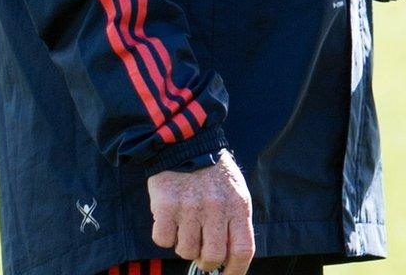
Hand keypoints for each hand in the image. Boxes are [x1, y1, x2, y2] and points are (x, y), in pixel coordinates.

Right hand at [147, 151, 254, 273]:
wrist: (185, 143)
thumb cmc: (213, 173)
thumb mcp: (235, 192)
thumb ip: (235, 223)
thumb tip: (227, 258)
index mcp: (237, 206)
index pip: (242, 250)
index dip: (235, 271)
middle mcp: (215, 208)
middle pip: (212, 256)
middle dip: (206, 261)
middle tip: (200, 251)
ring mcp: (190, 208)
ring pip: (185, 250)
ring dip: (183, 244)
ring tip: (185, 224)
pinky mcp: (166, 206)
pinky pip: (163, 240)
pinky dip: (165, 235)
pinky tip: (170, 218)